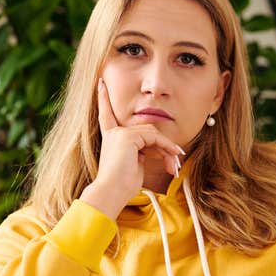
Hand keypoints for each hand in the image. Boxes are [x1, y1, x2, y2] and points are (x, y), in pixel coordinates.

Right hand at [79, 78, 184, 218]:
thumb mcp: (135, 164)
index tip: (100, 83)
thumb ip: (143, 151)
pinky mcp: (127, 137)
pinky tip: (172, 158)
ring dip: (167, 149)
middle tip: (175, 163)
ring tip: (174, 165)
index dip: (103, 99)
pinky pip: (154, 138)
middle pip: (146, 130)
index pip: (107, 115)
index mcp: (112, 138)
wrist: (111, 192)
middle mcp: (113, 133)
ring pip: (152, 134)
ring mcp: (120, 133)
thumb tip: (158, 148)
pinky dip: (166, 148)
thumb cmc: (122, 185)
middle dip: (163, 146)